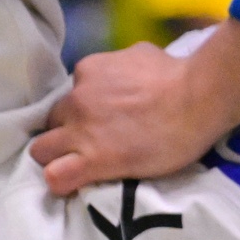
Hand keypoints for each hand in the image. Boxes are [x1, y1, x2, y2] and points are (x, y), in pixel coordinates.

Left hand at [31, 44, 222, 196]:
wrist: (198, 98)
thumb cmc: (179, 76)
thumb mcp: (143, 55)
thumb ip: (121, 65)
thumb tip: (122, 71)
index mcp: (89, 71)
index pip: (70, 94)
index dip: (83, 110)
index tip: (101, 119)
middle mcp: (77, 99)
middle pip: (52, 122)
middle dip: (67, 132)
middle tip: (93, 142)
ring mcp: (81, 131)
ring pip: (42, 150)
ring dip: (58, 157)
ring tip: (81, 165)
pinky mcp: (92, 161)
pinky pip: (56, 177)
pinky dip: (62, 181)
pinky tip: (76, 183)